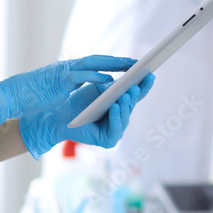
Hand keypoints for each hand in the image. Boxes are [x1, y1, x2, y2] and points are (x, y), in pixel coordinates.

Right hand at [0, 55, 135, 136]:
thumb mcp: (59, 90)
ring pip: (92, 64)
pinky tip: (110, 81)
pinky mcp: (58, 81)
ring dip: (113, 65)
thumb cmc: (34, 96)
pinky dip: (96, 77)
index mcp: (69, 71)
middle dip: (119, 61)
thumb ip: (74, 87)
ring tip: (131, 68)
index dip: (114, 63)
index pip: (95, 64)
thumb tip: (90, 89)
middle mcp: (68, 67)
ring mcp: (63, 72)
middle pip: (98, 60)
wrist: (13, 97)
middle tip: (139, 63)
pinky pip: (80, 77)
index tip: (131, 64)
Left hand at [19, 73, 154, 157]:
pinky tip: (115, 106)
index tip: (150, 73)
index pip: (137, 94)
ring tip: (125, 94)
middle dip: (135, 94)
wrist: (62, 115)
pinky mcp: (109, 140)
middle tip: (136, 84)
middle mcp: (123, 117)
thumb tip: (131, 75)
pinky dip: (115, 117)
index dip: (144, 84)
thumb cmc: (81, 100)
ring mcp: (117, 129)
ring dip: (125, 105)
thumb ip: (115, 86)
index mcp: (122, 104)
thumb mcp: (100, 89)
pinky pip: (115, 128)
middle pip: (132, 104)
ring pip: (125, 116)